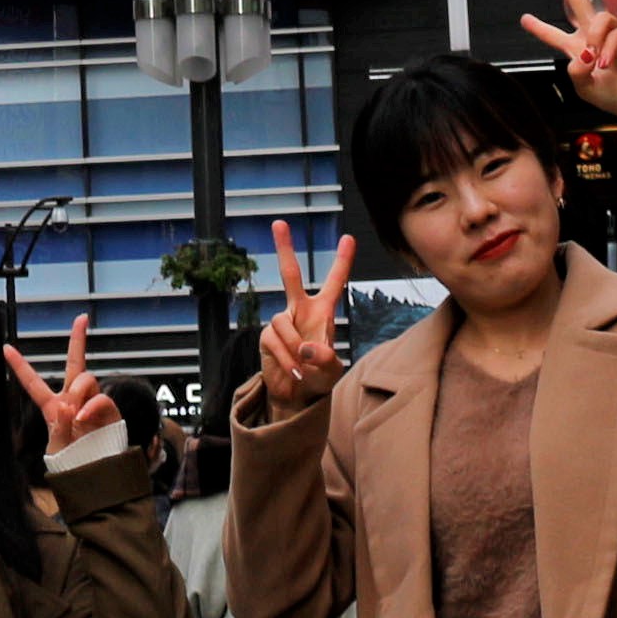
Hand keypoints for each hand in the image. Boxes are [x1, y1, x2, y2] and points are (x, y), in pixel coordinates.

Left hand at [8, 314, 118, 450]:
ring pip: (85, 379)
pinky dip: (91, 406)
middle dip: (78, 339)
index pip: (33, 383)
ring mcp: (92, 402)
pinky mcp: (109, 410)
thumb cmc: (73, 462)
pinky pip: (101, 398)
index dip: (20, 366)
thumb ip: (60, 427)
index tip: (6, 347)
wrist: (95, 475)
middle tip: (82, 318)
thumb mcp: (58, 447)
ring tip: (75, 415)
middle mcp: (74, 399)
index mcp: (52, 406)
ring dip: (78, 392)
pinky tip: (82, 417)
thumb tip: (69, 406)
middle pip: (74, 363)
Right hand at [255, 221, 356, 407]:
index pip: (334, 282)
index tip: (349, 237)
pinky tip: (293, 371)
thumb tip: (305, 348)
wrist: (296, 396)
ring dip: (294, 348)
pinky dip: (286, 359)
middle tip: (278, 222)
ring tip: (302, 368)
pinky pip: (275, 341)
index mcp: (323, 312)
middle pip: (290, 274)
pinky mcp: (267, 337)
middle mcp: (300, 310)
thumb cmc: (319, 378)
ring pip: (282, 322)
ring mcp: (281, 322)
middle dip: (283, 248)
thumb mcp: (332, 372)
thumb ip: (326, 360)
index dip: (342, 261)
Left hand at [517, 0, 616, 115]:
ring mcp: (611, 34)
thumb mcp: (584, 89)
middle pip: (579, 2)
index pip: (554, 36)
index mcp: (578, 51)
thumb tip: (583, 52)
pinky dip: (609, 47)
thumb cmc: (614, 96)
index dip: (539, 28)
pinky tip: (608, 61)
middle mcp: (593, 38)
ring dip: (595, 38)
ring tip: (596, 57)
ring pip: (598, 16)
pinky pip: (616, 31)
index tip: (525, 19)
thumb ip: (575, 71)